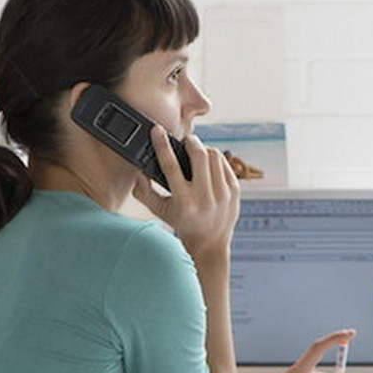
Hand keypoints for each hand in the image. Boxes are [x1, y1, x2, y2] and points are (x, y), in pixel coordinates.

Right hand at [132, 126, 239, 258]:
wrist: (211, 242)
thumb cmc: (181, 222)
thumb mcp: (159, 210)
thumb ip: (143, 190)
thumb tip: (137, 168)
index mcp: (184, 202)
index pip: (171, 167)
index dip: (162, 145)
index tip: (157, 130)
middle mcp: (205, 198)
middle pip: (199, 154)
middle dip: (190, 141)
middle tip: (184, 141)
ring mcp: (223, 194)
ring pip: (214, 155)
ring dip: (203, 149)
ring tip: (196, 154)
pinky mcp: (235, 190)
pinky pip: (225, 163)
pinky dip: (215, 159)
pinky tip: (208, 165)